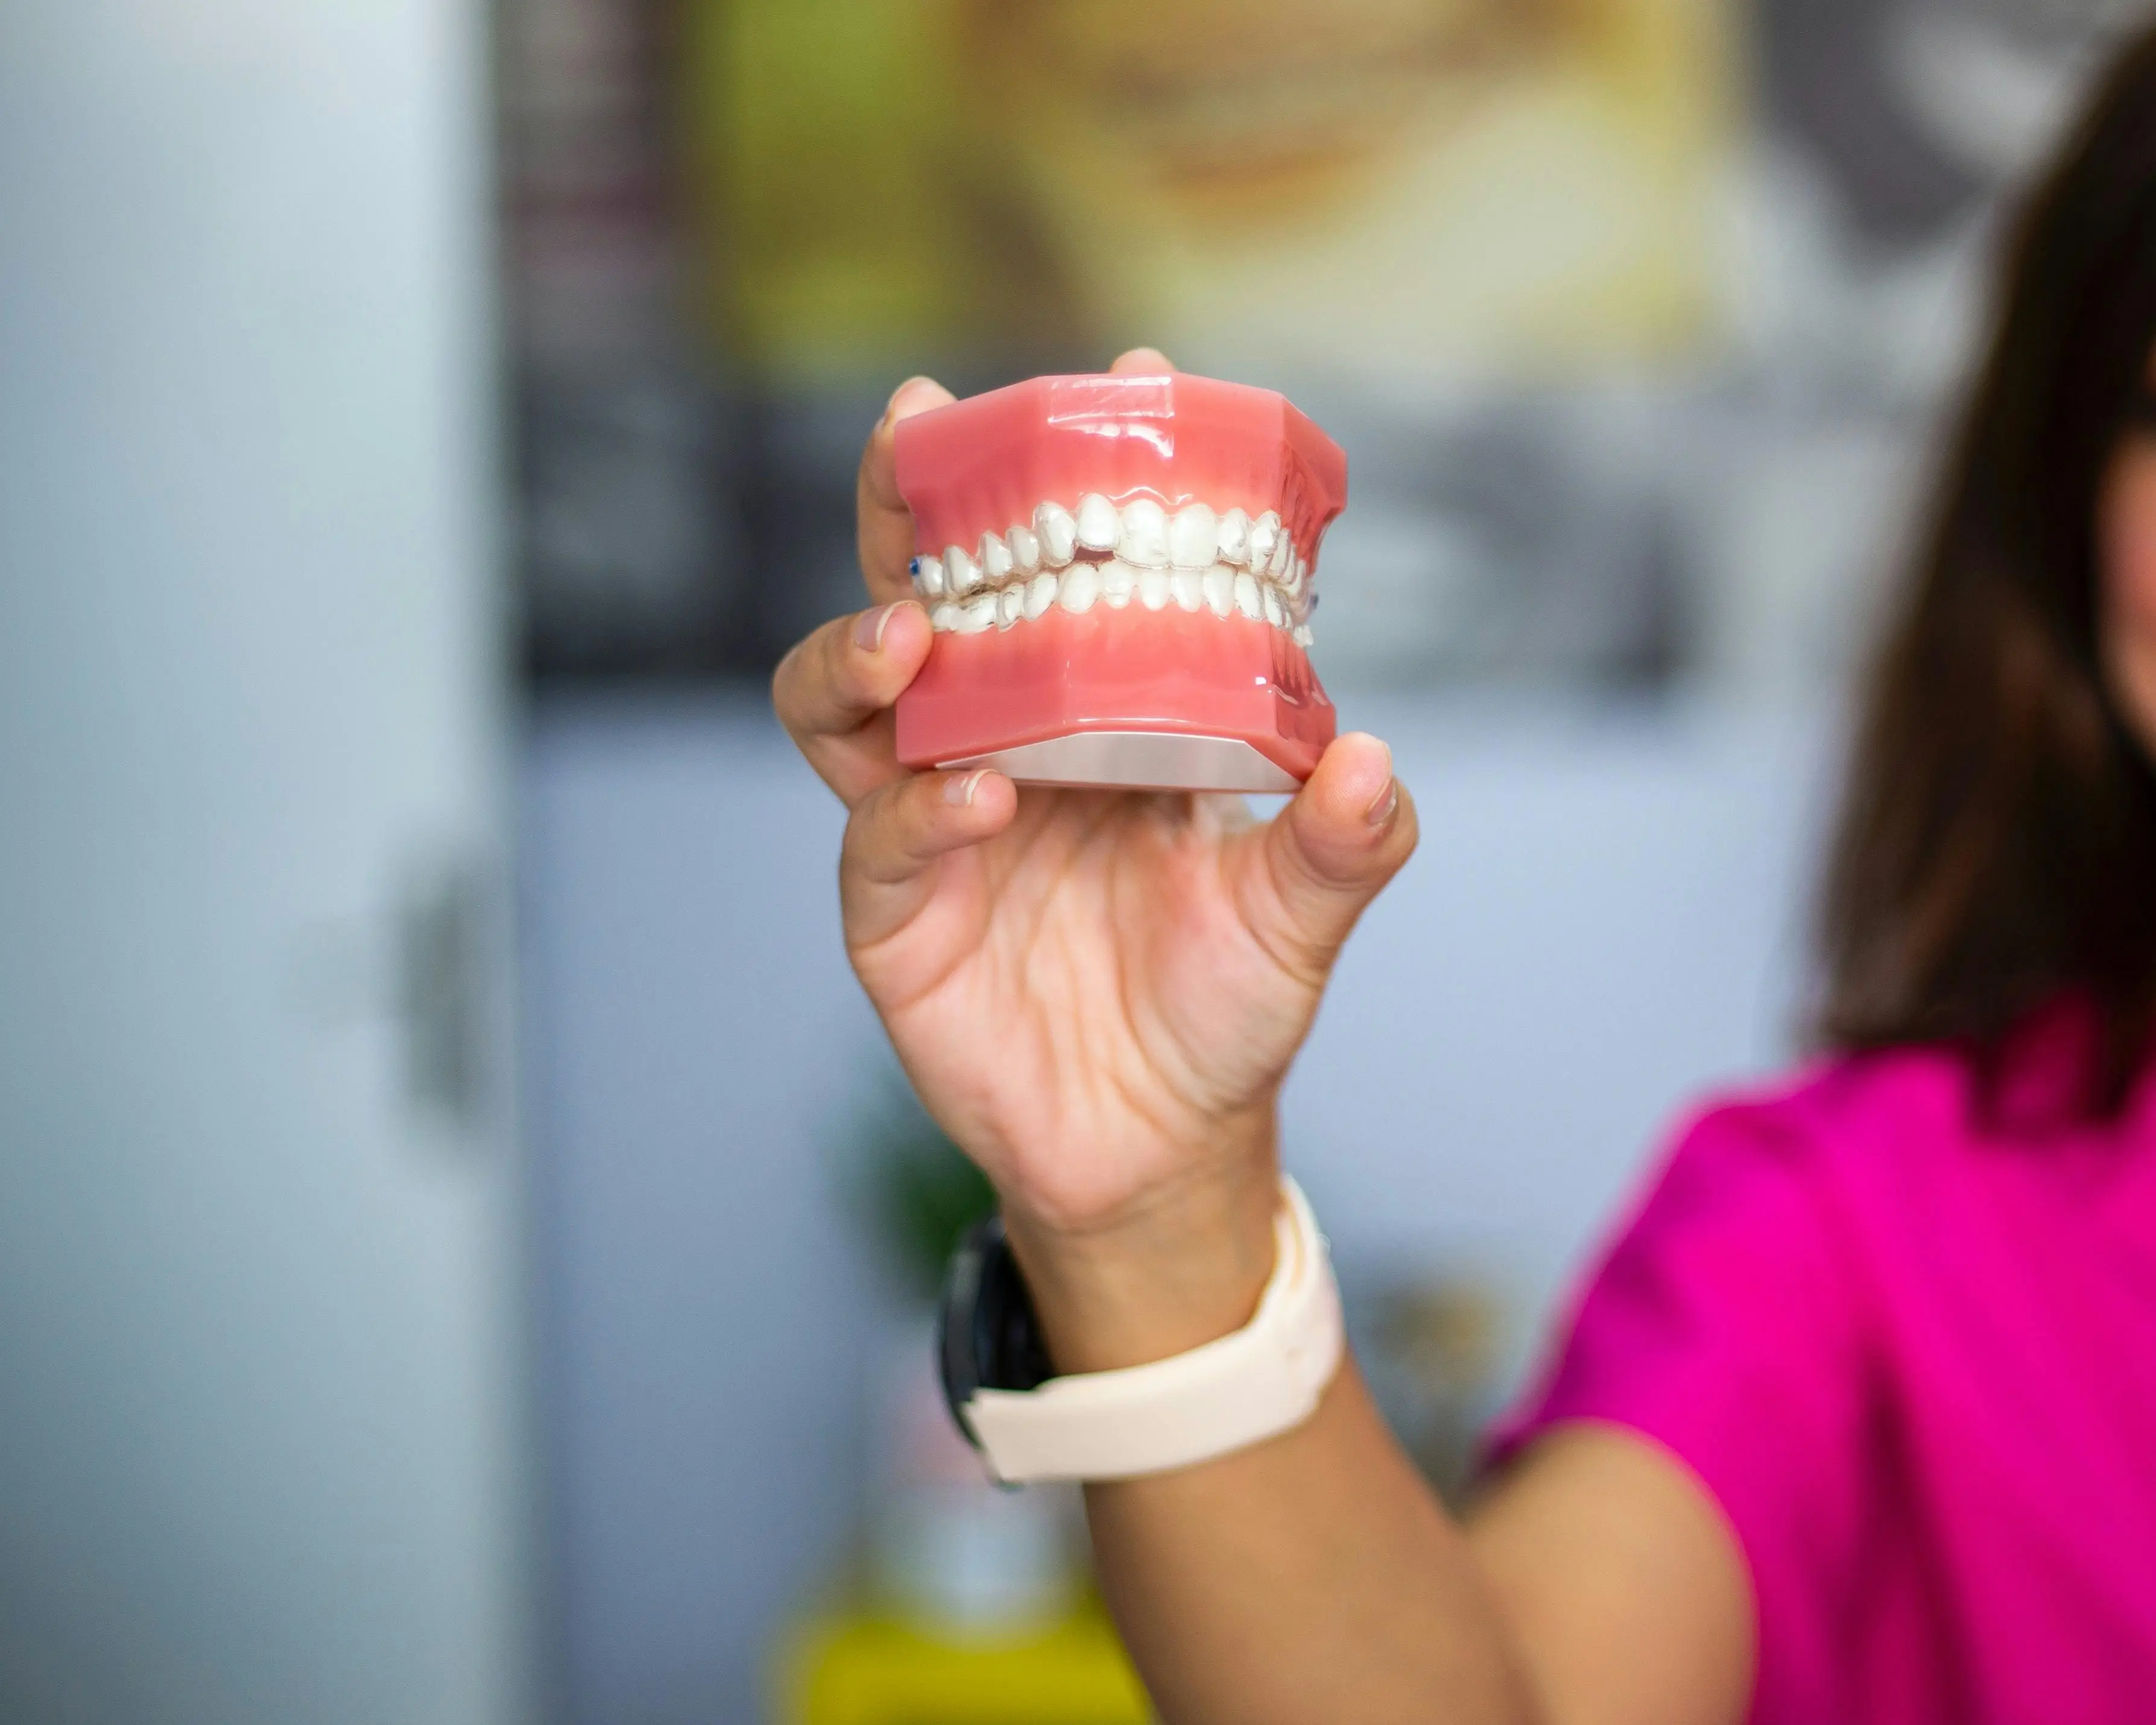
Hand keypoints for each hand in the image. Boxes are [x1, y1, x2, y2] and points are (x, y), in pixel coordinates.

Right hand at [772, 351, 1417, 1366]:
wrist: (1161, 1145)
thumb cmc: (1224, 1006)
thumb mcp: (1300, 915)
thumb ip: (1343, 842)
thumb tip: (1372, 758)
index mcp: (1091, 712)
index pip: (1070, 567)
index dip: (1086, 473)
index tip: (1139, 382)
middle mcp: (996, 742)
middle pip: (921, 593)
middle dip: (907, 506)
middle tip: (920, 429)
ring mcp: (928, 821)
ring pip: (842, 700)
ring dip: (865, 646)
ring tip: (917, 629)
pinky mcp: (891, 914)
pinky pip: (874, 833)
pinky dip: (916, 803)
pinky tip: (978, 793)